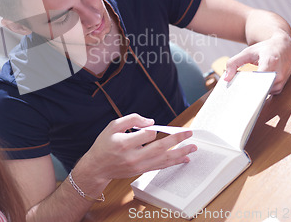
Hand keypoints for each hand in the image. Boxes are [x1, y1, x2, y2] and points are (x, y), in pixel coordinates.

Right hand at [79, 113, 196, 183]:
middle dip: (176, 140)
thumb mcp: (113, 126)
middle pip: (160, 148)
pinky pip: (161, 166)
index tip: (152, 126)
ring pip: (163, 160)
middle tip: (189, 134)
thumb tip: (151, 122)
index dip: (152, 129)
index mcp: (124, 144)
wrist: (98, 167)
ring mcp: (139, 166)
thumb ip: (131, 120)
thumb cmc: (105, 144)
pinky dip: (174, 162)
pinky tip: (184, 159)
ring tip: (193, 148)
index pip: (146, 135)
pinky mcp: (142, 171)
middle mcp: (133, 157)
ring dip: (180, 153)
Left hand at [224, 31, 290, 93]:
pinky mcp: (280, 87)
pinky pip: (266, 93)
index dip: (247, 86)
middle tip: (232, 96)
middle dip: (246, 92)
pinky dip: (257, 92)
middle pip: (259, 89)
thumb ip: (234, 63)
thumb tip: (226, 78)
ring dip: (251, 93)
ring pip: (262, 93)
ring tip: (239, 93)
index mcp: (270, 62)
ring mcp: (280, 82)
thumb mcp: (247, 52)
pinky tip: (248, 91)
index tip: (235, 91)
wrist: (285, 47)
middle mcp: (278, 74)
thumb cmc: (265, 49)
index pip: (258, 79)